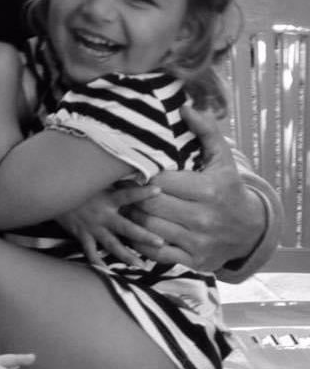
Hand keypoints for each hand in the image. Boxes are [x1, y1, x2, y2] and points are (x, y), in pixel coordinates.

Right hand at [57, 183, 163, 267]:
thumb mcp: (94, 178)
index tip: (159, 190)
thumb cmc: (75, 184)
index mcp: (107, 199)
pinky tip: (106, 271)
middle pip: (126, 227)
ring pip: (112, 244)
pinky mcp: (82, 234)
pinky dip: (97, 262)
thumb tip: (130, 166)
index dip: (142, 193)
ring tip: (140, 265)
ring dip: (127, 255)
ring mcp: (92, 227)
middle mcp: (102, 215)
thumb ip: (112, 177)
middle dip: (143, 235)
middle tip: (160, 242)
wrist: (50, 194)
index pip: (128, 194)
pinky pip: (90, 252)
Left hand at [126, 106, 263, 270]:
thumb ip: (205, 131)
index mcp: (207, 190)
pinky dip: (142, 243)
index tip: (126, 168)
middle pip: (150, 204)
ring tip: (123, 205)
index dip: (139, 173)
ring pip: (149, 228)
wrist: (250, 229)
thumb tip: (185, 107)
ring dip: (132, 217)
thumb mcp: (222, 158)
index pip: (159, 180)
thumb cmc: (227, 187)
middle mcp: (203, 217)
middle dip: (131, 195)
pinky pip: (156, 253)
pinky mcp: (193, 260)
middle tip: (117, 186)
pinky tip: (135, 229)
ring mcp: (198, 241)